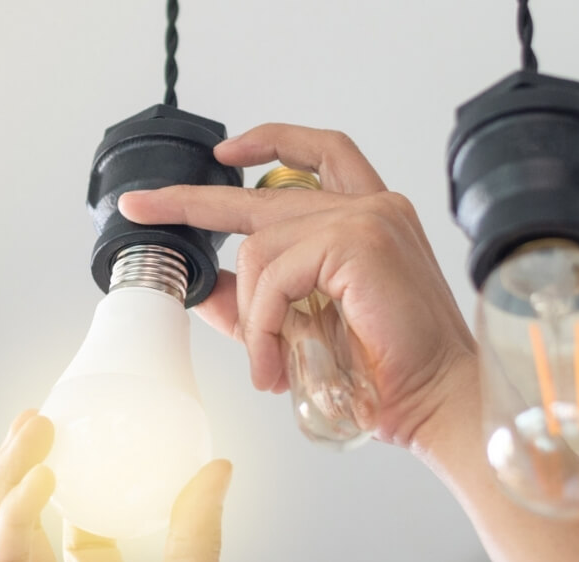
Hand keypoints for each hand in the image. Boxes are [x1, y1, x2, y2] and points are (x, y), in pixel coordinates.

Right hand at [0, 410, 232, 561]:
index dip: (84, 484)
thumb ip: (195, 539)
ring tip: (36, 427)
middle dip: (35, 467)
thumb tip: (216, 473)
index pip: (85, 532)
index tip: (89, 436)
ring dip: (16, 476)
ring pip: (8, 530)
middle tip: (45, 417)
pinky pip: (3, 560)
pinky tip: (39, 479)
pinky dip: (15, 515)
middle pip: (36, 521)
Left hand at [117, 123, 476, 449]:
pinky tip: (276, 361)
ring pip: (260, 250)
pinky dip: (263, 325)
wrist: (436, 401)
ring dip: (252, 316)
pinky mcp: (359, 243)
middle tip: (142, 208)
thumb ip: (256, 301)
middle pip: (265, 192)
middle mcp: (373, 207)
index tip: (221, 151)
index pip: (315, 156)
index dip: (266, 143)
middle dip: (192, 201)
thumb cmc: (388, 370)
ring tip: (269, 364)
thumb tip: (203, 288)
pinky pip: (275, 277)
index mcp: (369, 218)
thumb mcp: (304, 326)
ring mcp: (368, 219)